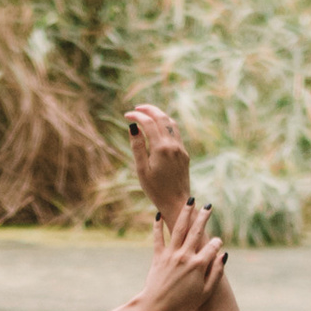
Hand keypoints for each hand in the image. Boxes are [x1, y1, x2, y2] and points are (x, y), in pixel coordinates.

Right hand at [125, 103, 192, 220]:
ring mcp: (180, 148)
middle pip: (162, 118)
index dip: (137, 116)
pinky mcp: (184, 153)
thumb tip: (133, 127)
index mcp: (161, 148)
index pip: (148, 123)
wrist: (177, 202)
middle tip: (137, 108)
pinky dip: (166, 124)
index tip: (126, 115)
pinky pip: (176, 132)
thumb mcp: (142, 169)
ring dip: (159, 115)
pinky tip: (159, 127)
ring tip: (147, 114)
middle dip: (149, 109)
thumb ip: (138, 147)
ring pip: (171, 123)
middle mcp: (173, 145)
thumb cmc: (155, 189)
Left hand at [132, 196, 226, 310]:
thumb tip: (223, 255)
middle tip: (208, 206)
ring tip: (190, 201)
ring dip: (185, 214)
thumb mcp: (205, 293)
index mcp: (199, 265)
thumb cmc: (183, 304)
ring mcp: (170, 255)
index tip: (218, 242)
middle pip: (196, 231)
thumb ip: (216, 273)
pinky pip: (158, 237)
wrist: (156, 308)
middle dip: (203, 217)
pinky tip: (159, 214)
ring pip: (179, 229)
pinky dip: (158, 225)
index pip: (212, 246)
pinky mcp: (158, 256)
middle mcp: (185, 256)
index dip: (217, 242)